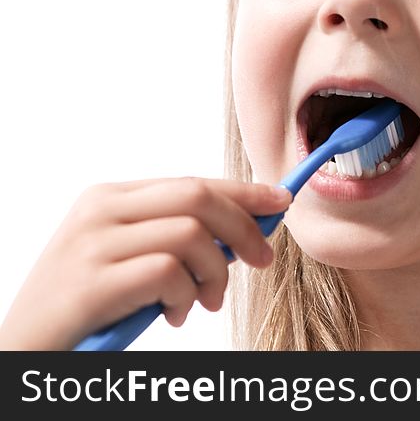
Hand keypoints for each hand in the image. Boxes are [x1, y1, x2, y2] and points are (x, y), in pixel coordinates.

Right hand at [0, 177, 291, 349]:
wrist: (27, 349)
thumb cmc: (89, 306)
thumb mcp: (130, 258)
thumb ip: (176, 236)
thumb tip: (243, 229)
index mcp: (109, 197)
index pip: (192, 181)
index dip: (243, 191)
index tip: (280, 202)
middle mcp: (100, 210)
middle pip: (197, 196)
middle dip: (243, 227)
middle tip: (261, 260)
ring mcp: (92, 244)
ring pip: (191, 234)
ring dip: (215, 274)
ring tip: (206, 302)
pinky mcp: (92, 282)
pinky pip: (169, 273)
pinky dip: (186, 296)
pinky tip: (173, 314)